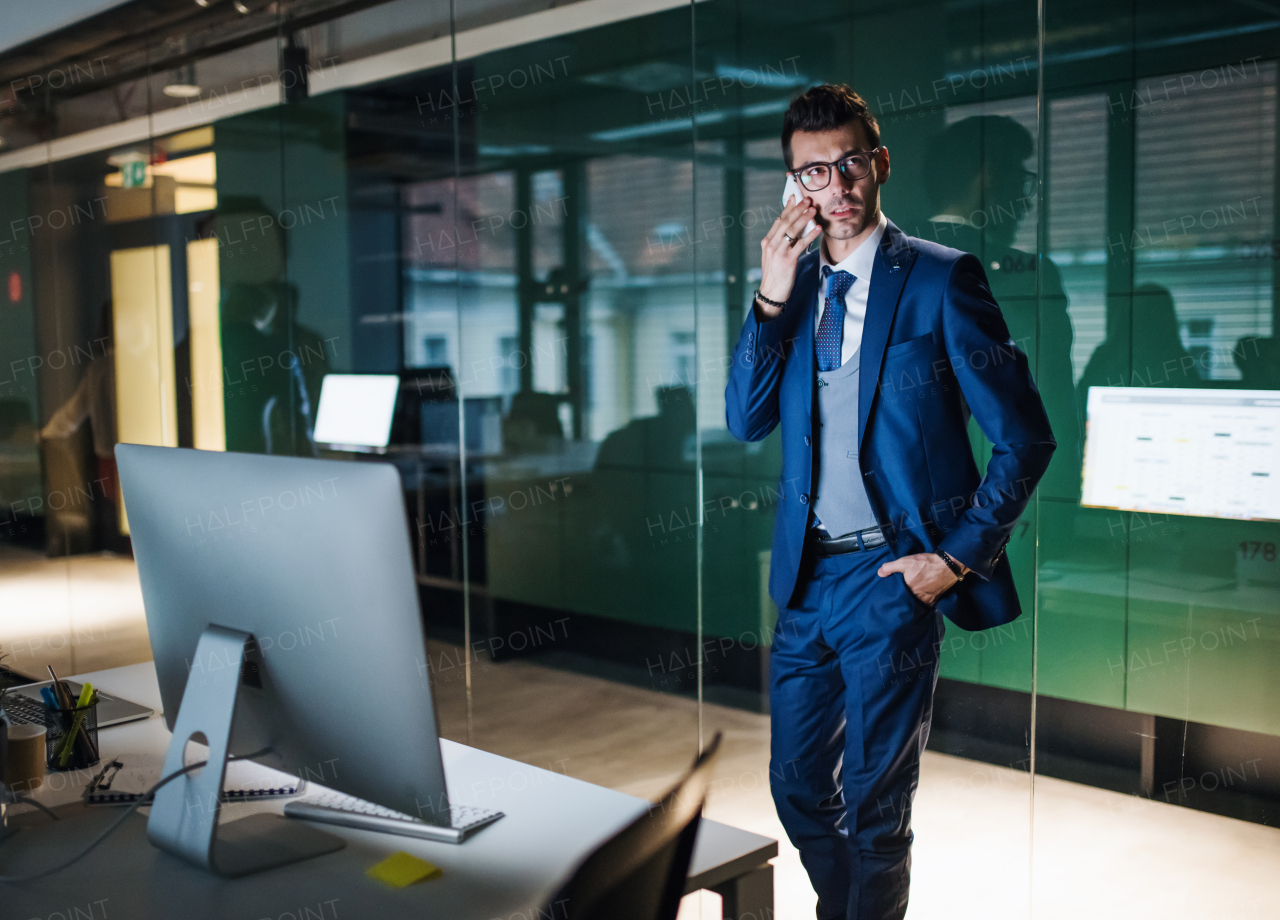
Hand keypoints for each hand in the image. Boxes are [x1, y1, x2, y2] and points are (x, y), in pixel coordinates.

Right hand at [756, 194, 821, 317]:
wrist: (771, 292)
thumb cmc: (775, 275)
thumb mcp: (773, 255)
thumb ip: (781, 242)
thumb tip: (795, 229)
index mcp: (767, 242)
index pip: (778, 221)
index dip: (787, 208)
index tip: (794, 198)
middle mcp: (771, 245)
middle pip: (785, 222)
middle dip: (797, 209)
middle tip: (807, 200)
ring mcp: (779, 252)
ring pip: (792, 230)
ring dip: (804, 218)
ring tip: (813, 210)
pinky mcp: (788, 260)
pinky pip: (800, 244)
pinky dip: (810, 235)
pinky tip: (818, 228)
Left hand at [877, 553, 967, 605]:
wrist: (948, 565)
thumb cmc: (925, 564)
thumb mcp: (905, 562)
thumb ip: (890, 567)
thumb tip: (879, 573)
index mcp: (909, 591)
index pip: (898, 598)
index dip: (894, 596)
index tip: (889, 596)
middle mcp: (918, 598)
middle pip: (907, 602)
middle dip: (903, 601)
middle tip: (897, 599)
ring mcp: (928, 600)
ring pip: (917, 604)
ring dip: (912, 602)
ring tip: (907, 599)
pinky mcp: (935, 599)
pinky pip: (926, 604)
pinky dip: (922, 603)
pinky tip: (919, 599)